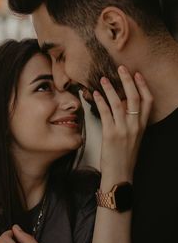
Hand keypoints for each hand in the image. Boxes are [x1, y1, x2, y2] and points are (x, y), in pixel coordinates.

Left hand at [93, 66, 152, 190]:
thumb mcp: (134, 139)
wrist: (120, 174)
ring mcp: (123, 129)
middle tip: (121, 68)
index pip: (148, 101)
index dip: (143, 86)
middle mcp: (135, 126)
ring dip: (110, 89)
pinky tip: (94, 94)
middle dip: (128, 80)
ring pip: (118, 103)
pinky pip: (105, 113)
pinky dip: (99, 101)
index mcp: (142, 127)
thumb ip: (132, 124)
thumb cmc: (125, 157)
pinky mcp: (110, 134)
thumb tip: (124, 108)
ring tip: (102, 79)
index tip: (137, 74)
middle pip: (134, 98)